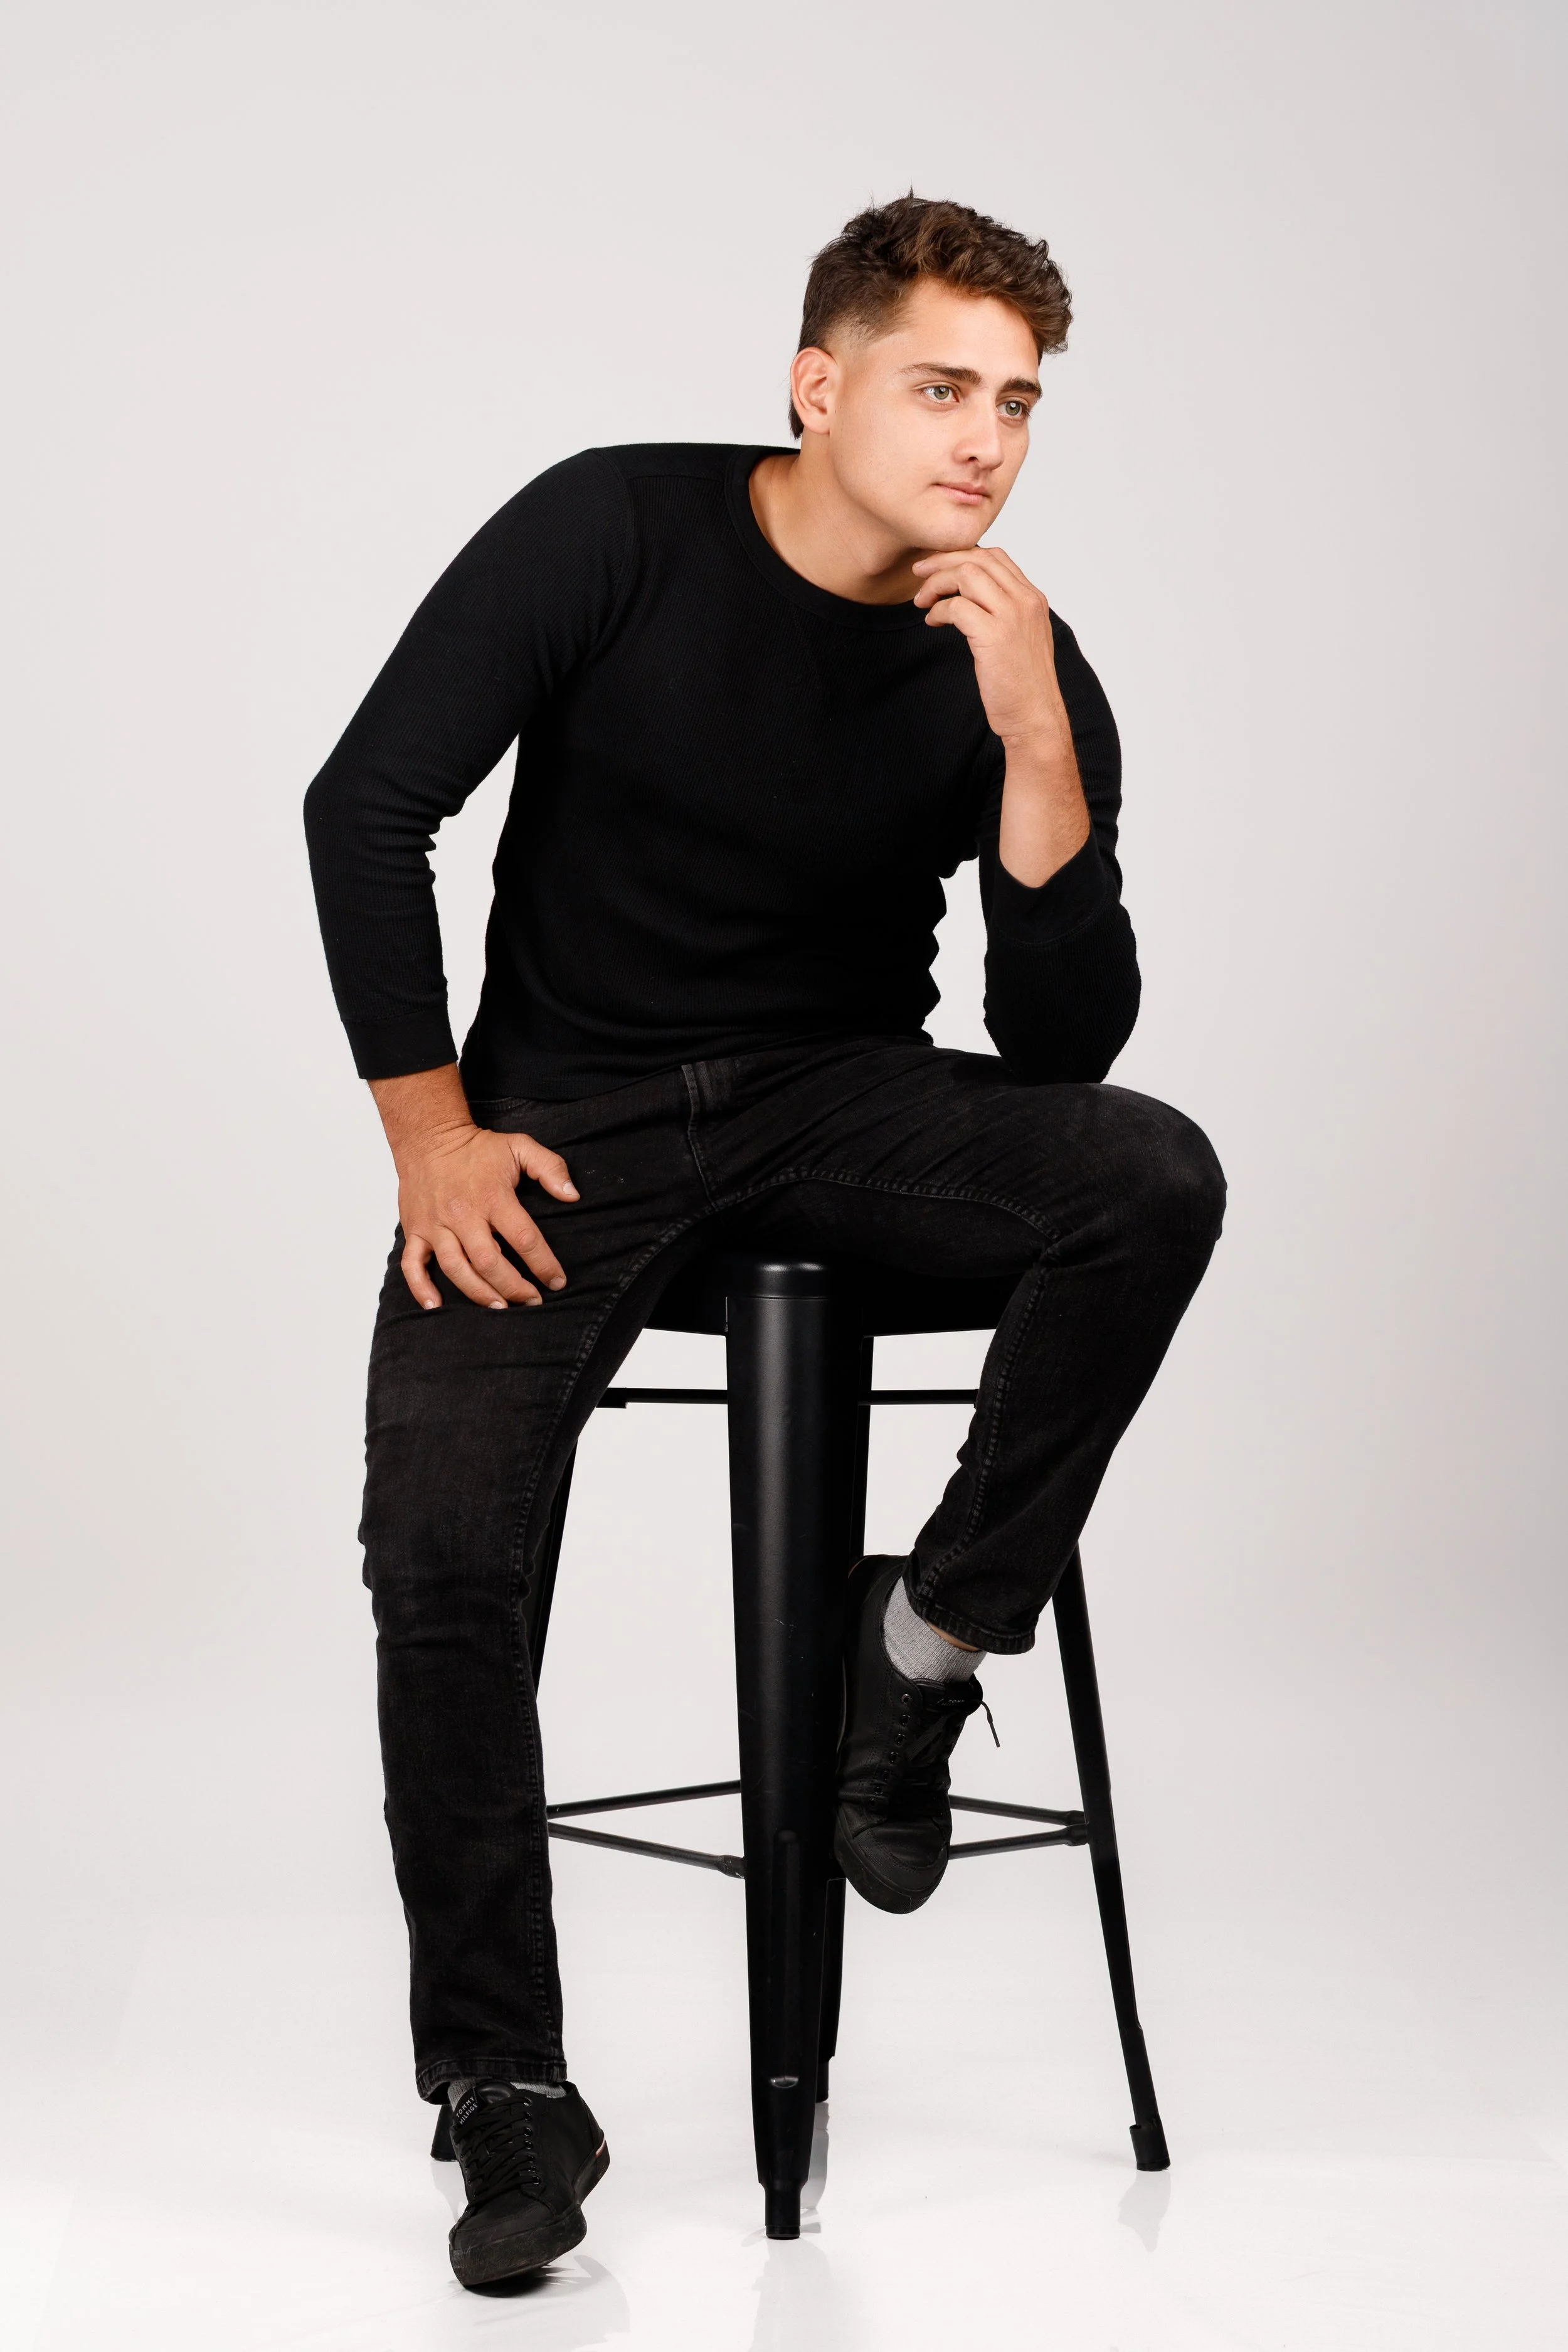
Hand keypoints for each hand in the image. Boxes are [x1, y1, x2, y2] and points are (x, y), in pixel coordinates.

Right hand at [369, 1065, 578, 1309]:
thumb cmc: (477, 1148)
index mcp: (492, 1196)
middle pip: (490, 1262)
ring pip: (455, 1268)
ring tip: (500, 1307)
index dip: (544, 1264)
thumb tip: (573, 1195)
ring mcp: (435, 1225)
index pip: (524, 1238)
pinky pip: (411, 1265)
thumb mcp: (520, 1147)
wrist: (428, 1137)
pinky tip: (435, 1306)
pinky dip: (421, 1288)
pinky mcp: (415, 1230)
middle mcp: (462, 1214)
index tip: (558, 1282)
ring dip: (479, 1293)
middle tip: (532, 1301)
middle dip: (514, 1288)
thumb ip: (551, 1169)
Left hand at [911, 546, 1067, 752]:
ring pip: (966, 575)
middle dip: (942, 562)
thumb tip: (973, 597)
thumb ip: (1005, 612)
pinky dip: (938, 610)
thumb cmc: (1023, 684)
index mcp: (1033, 598)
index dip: (961, 555)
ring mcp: (1012, 616)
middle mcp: (1026, 601)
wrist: (1035, 717)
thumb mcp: (1021, 637)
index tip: (938, 566)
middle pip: (978, 558)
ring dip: (937, 583)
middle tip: (918, 574)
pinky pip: (957, 607)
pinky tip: (932, 621)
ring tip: (922, 601)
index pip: (995, 557)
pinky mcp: (994, 636)